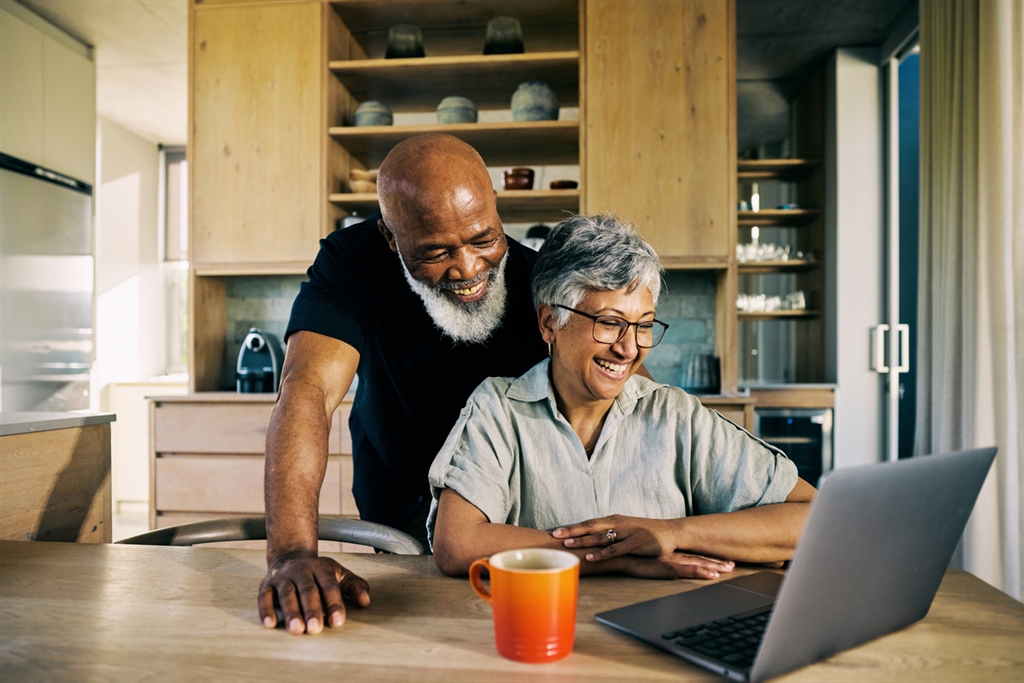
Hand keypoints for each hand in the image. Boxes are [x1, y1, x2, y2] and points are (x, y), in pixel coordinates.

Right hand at [258, 551, 369, 634]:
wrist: (290, 556)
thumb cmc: (319, 573)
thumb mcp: (340, 574)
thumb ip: (355, 587)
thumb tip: (365, 602)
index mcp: (321, 568)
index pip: (329, 586)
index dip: (334, 604)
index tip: (337, 622)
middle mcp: (301, 571)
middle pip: (307, 590)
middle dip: (312, 610)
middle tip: (315, 628)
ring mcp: (283, 577)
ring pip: (287, 594)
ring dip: (291, 612)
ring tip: (296, 629)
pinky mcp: (266, 585)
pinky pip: (264, 597)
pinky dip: (266, 609)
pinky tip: (270, 623)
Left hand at [552, 514, 678, 559]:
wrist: (669, 532)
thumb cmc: (644, 532)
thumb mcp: (624, 530)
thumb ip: (609, 533)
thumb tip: (590, 540)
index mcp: (612, 520)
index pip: (588, 523)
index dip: (571, 527)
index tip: (555, 531)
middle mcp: (617, 523)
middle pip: (589, 526)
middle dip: (571, 531)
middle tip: (554, 535)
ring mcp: (626, 533)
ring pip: (600, 536)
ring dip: (583, 541)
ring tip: (568, 545)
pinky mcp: (635, 543)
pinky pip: (615, 549)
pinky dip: (602, 553)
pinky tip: (591, 557)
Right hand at [617, 552, 735, 579]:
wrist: (619, 554)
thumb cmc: (629, 556)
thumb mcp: (645, 558)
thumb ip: (654, 560)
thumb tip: (657, 564)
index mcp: (669, 553)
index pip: (692, 555)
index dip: (707, 557)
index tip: (720, 559)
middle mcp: (673, 555)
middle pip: (699, 558)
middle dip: (717, 561)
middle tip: (732, 564)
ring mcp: (672, 561)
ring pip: (698, 563)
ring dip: (715, 566)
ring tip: (729, 569)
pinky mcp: (667, 567)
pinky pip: (689, 570)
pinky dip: (702, 572)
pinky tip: (713, 575)